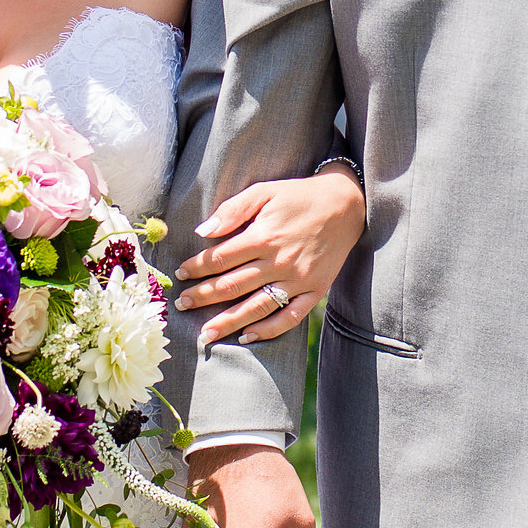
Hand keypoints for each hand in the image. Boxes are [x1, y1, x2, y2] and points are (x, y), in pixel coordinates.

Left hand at [178, 167, 363, 344]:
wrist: (346, 204)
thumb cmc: (299, 196)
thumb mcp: (264, 190)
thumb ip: (232, 210)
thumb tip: (203, 231)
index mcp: (264, 236)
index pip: (220, 259)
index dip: (196, 267)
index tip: (181, 274)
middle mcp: (279, 261)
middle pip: (232, 286)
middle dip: (203, 297)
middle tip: (182, 305)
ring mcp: (298, 280)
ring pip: (256, 306)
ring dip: (228, 322)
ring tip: (205, 334)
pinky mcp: (315, 291)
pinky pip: (289, 317)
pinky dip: (268, 331)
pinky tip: (247, 337)